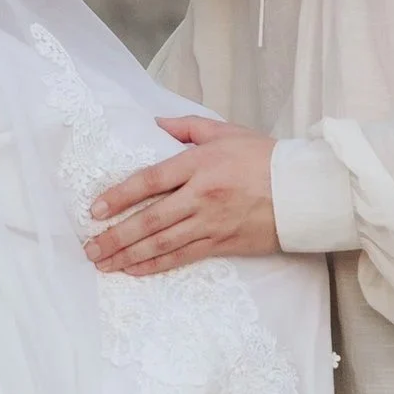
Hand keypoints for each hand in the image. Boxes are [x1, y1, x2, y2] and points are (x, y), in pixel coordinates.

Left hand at [87, 116, 281, 273]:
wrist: (304, 190)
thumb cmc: (265, 157)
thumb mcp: (226, 131)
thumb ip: (187, 127)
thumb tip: (154, 124)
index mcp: (200, 164)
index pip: (151, 180)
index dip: (120, 195)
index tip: (96, 208)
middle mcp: (202, 195)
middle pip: (151, 219)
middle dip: (116, 235)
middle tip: (89, 247)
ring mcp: (212, 223)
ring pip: (163, 243)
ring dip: (129, 254)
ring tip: (104, 262)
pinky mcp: (223, 243)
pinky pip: (183, 257)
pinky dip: (157, 265)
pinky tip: (136, 270)